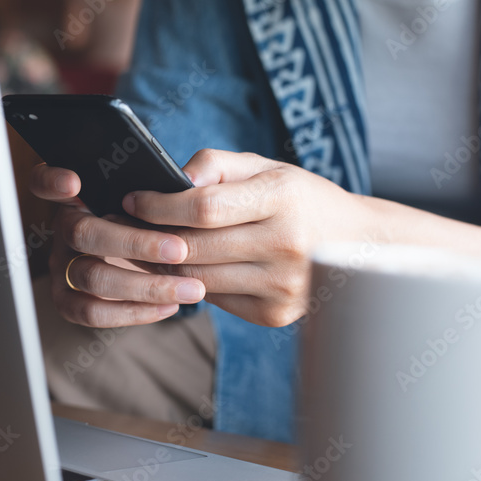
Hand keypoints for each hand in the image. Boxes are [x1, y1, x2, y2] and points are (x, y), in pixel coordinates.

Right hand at [29, 162, 205, 327]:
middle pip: (82, 233)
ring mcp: (61, 265)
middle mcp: (63, 228)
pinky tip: (170, 305)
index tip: (75, 183)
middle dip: (135, 243)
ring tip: (191, 288)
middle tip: (179, 249)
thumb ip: (166, 183)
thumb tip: (192, 183)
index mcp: (77, 195)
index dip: (52, 181)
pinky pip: (91, 312)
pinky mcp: (67, 299)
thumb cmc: (157, 218)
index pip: (44, 181)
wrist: (155, 258)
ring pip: (91, 277)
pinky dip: (134, 312)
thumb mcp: (158, 194)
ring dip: (146, 286)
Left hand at [30, 149, 368, 327]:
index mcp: (283, 198)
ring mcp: (282, 286)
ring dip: (163, 264)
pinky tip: (180, 268)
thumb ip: (215, 166)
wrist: (357, 245)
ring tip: (143, 246)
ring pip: (197, 279)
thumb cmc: (299, 197)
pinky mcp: (275, 315)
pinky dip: (191, 284)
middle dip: (151, 237)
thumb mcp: (264, 166)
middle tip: (123, 225)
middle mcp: (286, 245)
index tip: (132, 200)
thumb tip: (171, 180)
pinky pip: (215, 300)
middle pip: (193, 248)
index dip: (159, 205)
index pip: (203, 208)